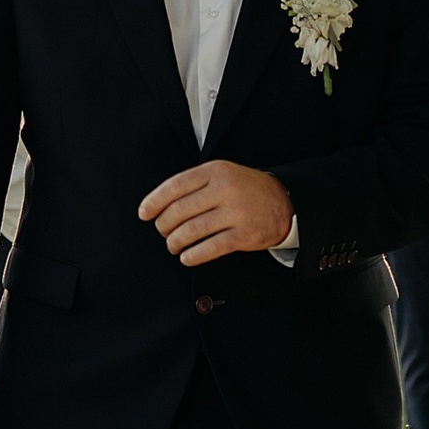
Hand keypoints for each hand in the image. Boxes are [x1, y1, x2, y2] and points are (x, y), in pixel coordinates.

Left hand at [138, 160, 294, 267]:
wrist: (284, 201)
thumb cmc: (246, 189)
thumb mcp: (222, 174)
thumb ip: (194, 185)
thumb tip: (158, 204)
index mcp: (215, 171)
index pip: (175, 186)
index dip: (154, 201)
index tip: (144, 213)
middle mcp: (225, 189)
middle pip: (179, 211)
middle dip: (164, 226)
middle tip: (163, 232)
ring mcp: (236, 212)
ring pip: (191, 231)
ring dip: (176, 243)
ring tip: (174, 246)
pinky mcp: (244, 234)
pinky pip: (210, 248)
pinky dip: (193, 255)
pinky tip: (187, 257)